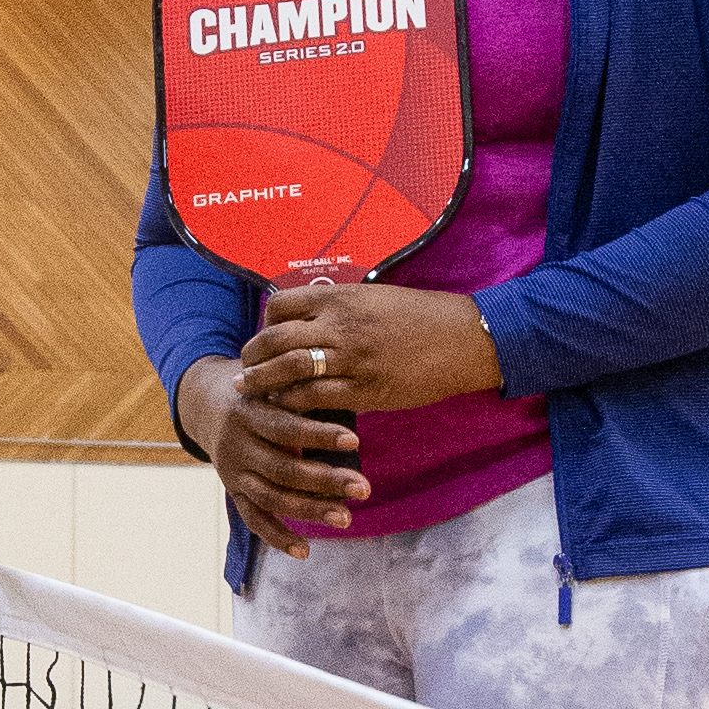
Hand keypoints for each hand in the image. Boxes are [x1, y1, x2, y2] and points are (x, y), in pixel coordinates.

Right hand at [178, 347, 366, 551]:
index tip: (355, 440)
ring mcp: (234, 474)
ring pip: (272, 498)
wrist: (208, 407)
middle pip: (283, 469)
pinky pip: (254, 519)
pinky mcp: (234, 492)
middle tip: (363, 488)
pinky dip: (277, 537)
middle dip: (326, 481)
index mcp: (247, 414)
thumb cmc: (257, 391)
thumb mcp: (270, 383)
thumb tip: (342, 383)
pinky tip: (305, 551)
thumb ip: (296, 390)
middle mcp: (237, 447)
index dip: (319, 435)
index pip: (285, 427)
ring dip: (310, 510)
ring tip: (347, 518)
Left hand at [256, 275, 505, 418]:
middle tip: (244, 372)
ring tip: (252, 393)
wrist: (464, 339)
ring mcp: (351, 359)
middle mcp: (339, 326)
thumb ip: (339, 308)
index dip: (264, 325)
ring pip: (290, 372)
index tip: (263, 339)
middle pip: (275, 341)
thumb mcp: (374, 298)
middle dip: (252, 359)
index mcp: (339, 298)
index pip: (279, 307)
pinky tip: (288, 410)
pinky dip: (295, 406)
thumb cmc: (421, 316)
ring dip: (265, 384)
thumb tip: (307, 321)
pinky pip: (316, 399)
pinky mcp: (366, 389)